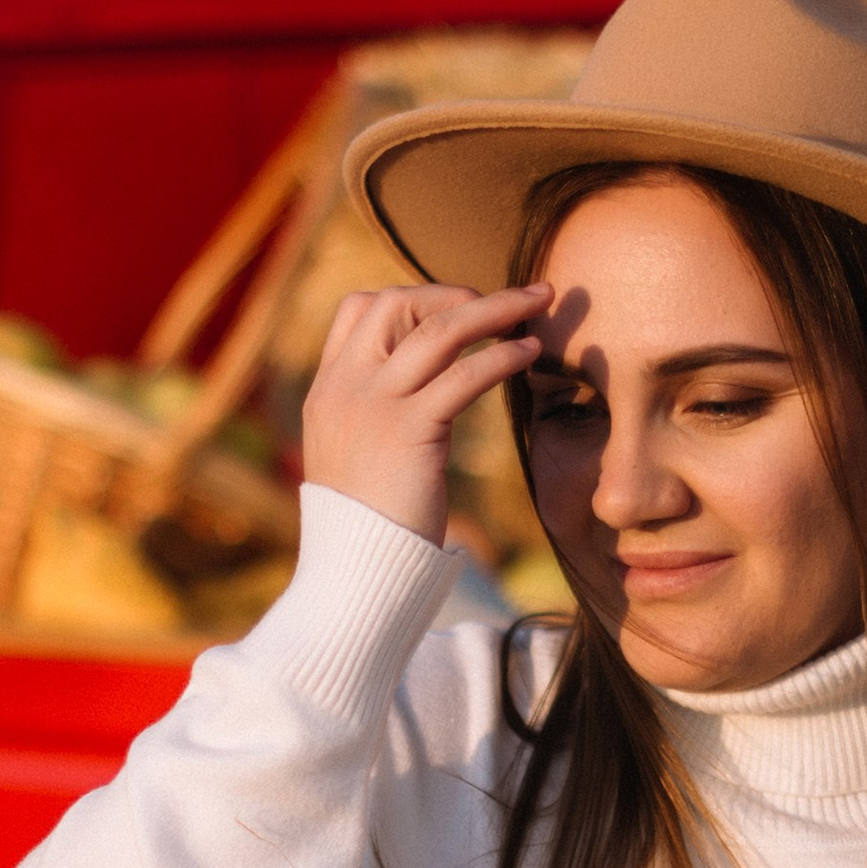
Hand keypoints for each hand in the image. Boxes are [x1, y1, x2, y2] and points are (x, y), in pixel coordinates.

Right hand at [301, 281, 548, 545]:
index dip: (410, 297)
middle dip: (454, 291)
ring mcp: (372, 406)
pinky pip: (463, 376)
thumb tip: (428, 393)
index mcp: (327, 390)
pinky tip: (529, 352)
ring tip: (539, 300)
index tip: (452, 308)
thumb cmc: (368, 526)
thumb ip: (377, 415)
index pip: (358, 310)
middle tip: (504, 301)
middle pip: (397, 303)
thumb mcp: (355, 458)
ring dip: (494, 307)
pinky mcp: (409, 431)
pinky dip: (501, 355)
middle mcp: (344, 388)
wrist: (353, 575)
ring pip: (437, 329)